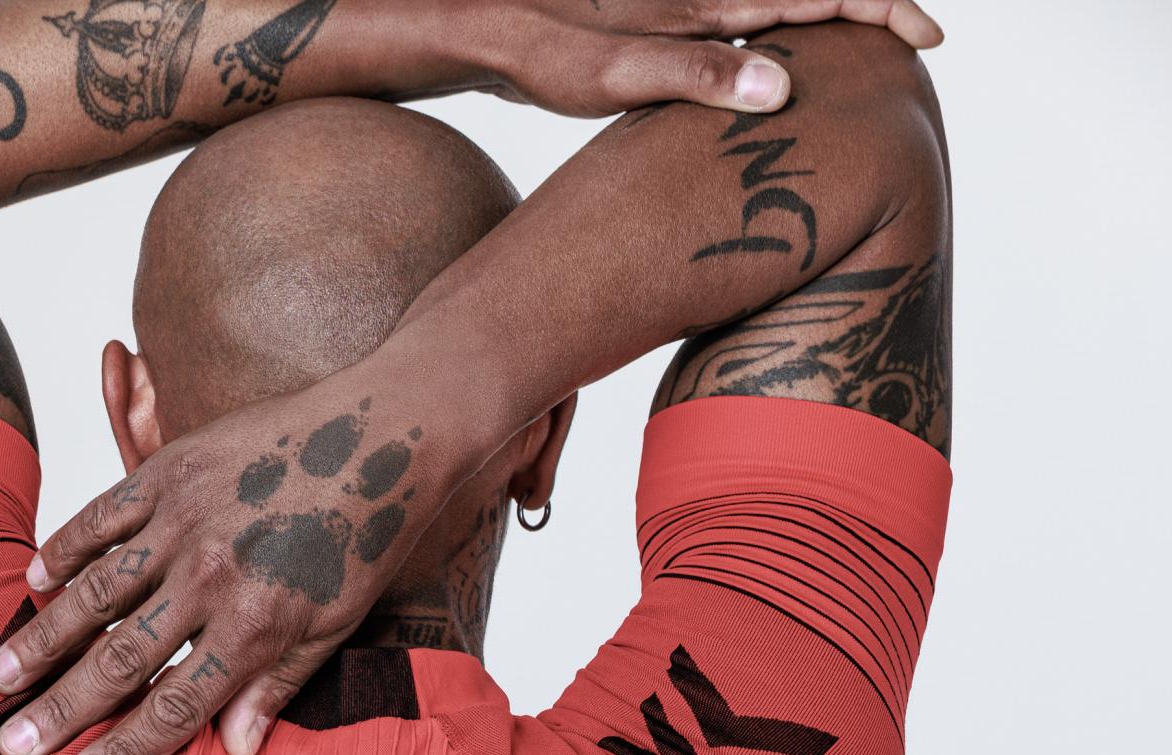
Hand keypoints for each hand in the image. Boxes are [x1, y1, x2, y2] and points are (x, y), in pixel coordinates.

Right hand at [0, 368, 477, 754]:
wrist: (386, 432)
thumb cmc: (365, 538)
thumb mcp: (334, 628)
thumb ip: (276, 687)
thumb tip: (238, 753)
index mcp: (254, 627)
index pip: (174, 708)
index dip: (122, 752)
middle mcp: (211, 578)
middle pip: (119, 659)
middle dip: (60, 709)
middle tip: (9, 745)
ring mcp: (184, 520)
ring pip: (95, 591)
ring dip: (43, 638)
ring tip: (0, 677)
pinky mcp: (171, 468)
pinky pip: (102, 516)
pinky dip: (64, 548)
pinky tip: (32, 582)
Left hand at [476, 1, 942, 115]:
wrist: (486, 24)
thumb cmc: (541, 50)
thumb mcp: (617, 74)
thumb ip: (698, 75)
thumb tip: (780, 87)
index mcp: (712, 1)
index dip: (880, 8)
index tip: (927, 37)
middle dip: (871, 10)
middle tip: (919, 43)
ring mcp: (686, 5)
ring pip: (781, 7)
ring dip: (832, 24)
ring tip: (873, 57)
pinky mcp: (663, 23)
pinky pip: (745, 27)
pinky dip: (782, 41)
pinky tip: (786, 76)